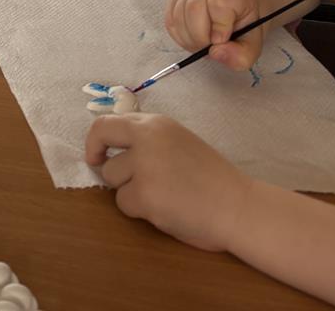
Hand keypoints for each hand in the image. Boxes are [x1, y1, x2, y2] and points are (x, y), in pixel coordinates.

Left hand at [86, 113, 253, 252]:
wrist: (239, 207)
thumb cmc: (211, 179)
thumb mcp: (178, 143)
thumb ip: (148, 141)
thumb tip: (111, 148)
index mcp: (156, 124)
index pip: (106, 123)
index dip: (95, 140)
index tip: (96, 154)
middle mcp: (146, 139)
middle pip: (102, 150)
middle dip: (105, 165)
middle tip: (119, 179)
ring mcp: (144, 166)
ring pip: (112, 180)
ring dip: (129, 190)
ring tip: (161, 195)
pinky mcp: (145, 195)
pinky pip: (124, 204)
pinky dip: (139, 210)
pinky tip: (165, 210)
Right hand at [164, 0, 265, 68]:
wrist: (235, 13)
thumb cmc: (243, 28)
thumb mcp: (252, 47)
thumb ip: (240, 55)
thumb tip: (214, 52)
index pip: (219, 3)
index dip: (218, 26)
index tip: (221, 40)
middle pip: (193, 7)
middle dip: (199, 36)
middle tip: (208, 46)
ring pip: (178, 14)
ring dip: (188, 38)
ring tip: (201, 43)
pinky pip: (170, 19)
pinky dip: (179, 35)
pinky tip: (191, 38)